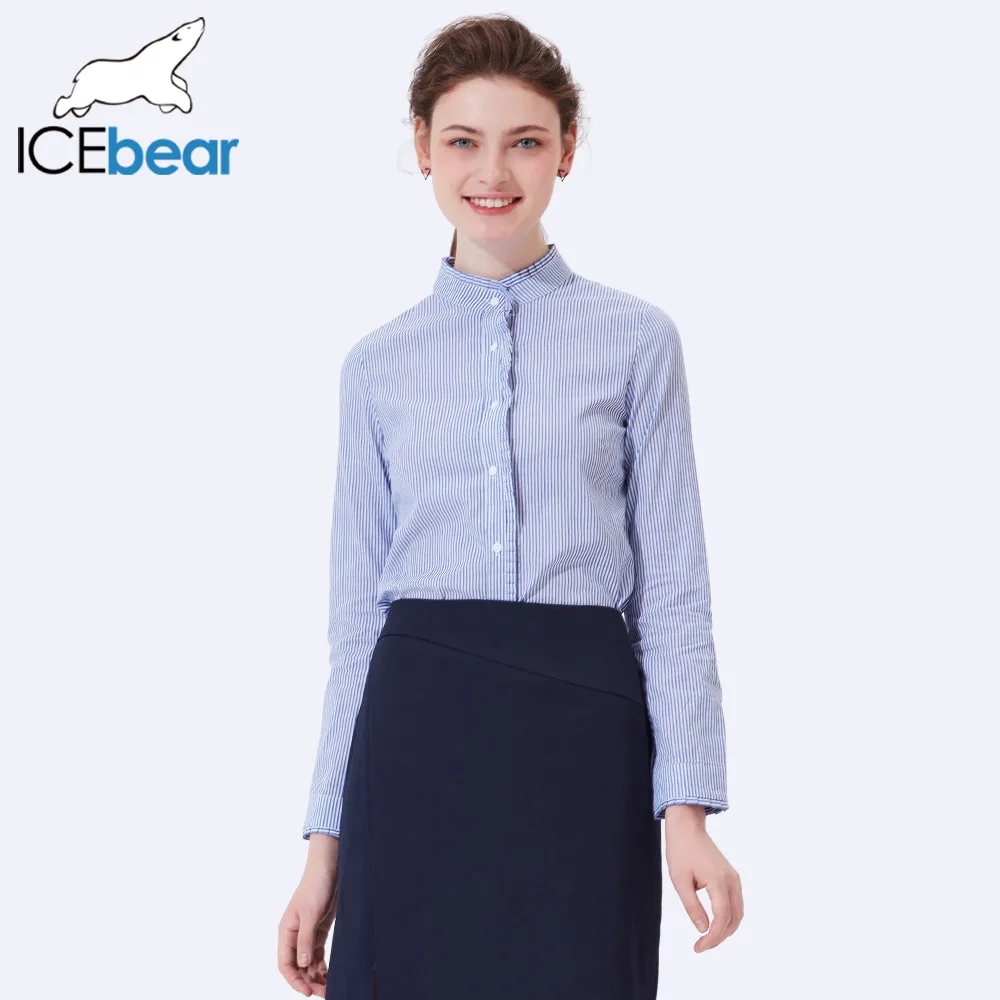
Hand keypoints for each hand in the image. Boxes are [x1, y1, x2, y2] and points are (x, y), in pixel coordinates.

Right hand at [278, 834, 339, 995]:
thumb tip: (301, 966)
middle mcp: (295, 936)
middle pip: (298, 967)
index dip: (294, 980)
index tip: (307, 992)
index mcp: (286, 932)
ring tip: (329, 988)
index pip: (285, 964)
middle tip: (325, 993)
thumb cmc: (316, 886)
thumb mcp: (311, 913)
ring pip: (308, 963)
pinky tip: (330, 975)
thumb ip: (305, 940)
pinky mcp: (319, 931)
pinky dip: (322, 966)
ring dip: (317, 976)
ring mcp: (307, 934)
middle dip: (309, 982)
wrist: (329, 867)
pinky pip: (317, 954)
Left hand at [663, 805, 742, 951]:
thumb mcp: (680, 880)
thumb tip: (703, 930)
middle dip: (719, 937)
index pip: (722, 918)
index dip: (712, 938)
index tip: (698, 947)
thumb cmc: (681, 850)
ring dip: (725, 929)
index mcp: (719, 881)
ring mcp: (734, 878)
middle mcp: (732, 880)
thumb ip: (693, 907)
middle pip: (734, 919)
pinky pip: (735, 904)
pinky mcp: (732, 877)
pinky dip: (728, 918)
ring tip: (707, 939)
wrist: (687, 827)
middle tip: (701, 946)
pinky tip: (714, 924)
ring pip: (738, 913)